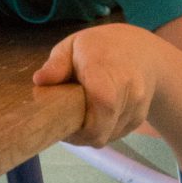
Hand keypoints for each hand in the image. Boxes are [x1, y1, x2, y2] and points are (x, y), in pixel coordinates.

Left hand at [33, 24, 156, 145]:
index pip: (103, 103)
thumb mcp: (73, 46)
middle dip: (79, 134)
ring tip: (79, 115)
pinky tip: (95, 116)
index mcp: (108, 69)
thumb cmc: (100, 47)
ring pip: (106, 137)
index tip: (61, 123)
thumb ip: (57, 64)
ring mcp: (136, 107)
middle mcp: (129, 90)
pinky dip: (102, 131)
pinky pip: (115, 135)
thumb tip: (39, 80)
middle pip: (101, 131)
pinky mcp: (139, 119)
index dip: (81, 124)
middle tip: (64, 123)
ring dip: (89, 134)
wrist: (142, 52)